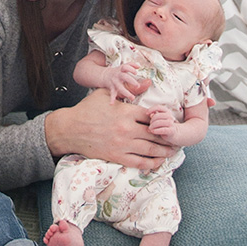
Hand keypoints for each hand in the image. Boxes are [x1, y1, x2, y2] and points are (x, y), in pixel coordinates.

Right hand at [45, 91, 171, 170]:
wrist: (70, 129)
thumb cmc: (87, 110)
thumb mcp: (106, 95)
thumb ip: (128, 90)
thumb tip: (148, 82)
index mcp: (125, 112)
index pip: (151, 116)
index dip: (162, 119)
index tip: (168, 121)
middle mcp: (126, 129)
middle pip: (155, 134)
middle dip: (167, 136)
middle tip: (176, 138)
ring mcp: (122, 145)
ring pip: (151, 149)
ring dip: (164, 151)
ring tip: (172, 150)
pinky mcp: (117, 157)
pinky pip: (140, 162)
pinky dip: (152, 163)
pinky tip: (159, 161)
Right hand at [102, 66, 150, 102]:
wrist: (104, 75)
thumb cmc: (117, 71)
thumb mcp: (122, 66)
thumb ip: (131, 64)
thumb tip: (139, 66)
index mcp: (121, 70)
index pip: (125, 67)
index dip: (130, 69)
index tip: (136, 72)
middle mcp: (117, 75)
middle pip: (124, 77)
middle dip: (131, 81)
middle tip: (138, 86)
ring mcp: (114, 82)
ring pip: (120, 87)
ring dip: (126, 92)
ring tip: (132, 98)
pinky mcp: (112, 88)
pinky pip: (112, 93)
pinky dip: (112, 98)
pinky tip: (112, 103)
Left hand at [146, 108, 181, 144]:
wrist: (174, 133)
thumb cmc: (164, 124)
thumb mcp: (159, 119)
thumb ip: (155, 115)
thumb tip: (151, 114)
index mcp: (167, 111)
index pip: (158, 107)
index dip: (151, 109)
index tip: (146, 113)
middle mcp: (170, 116)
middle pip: (157, 115)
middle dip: (151, 120)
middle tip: (150, 125)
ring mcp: (171, 123)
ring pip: (159, 122)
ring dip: (152, 126)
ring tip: (150, 129)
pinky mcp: (171, 130)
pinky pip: (162, 129)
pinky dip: (156, 130)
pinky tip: (153, 131)